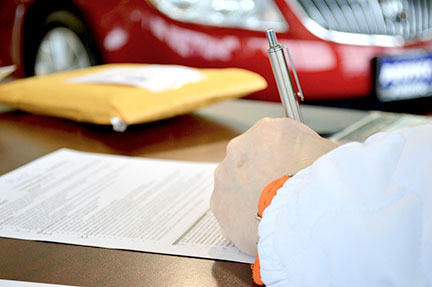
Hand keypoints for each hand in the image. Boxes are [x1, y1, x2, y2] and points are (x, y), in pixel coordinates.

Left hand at [211, 117, 337, 255]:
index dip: (286, 156)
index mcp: (268, 130)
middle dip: (264, 173)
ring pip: (237, 182)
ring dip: (251, 193)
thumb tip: (323, 157)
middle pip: (252, 159)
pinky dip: (242, 214)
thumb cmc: (320, 185)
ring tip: (272, 210)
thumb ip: (318, 150)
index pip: (273, 139)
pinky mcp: (219, 203)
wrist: (303, 219)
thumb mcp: (331, 155)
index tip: (292, 169)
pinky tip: (261, 222)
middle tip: (282, 191)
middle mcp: (241, 148)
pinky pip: (230, 207)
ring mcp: (225, 175)